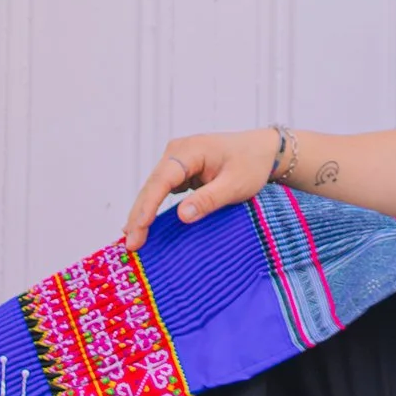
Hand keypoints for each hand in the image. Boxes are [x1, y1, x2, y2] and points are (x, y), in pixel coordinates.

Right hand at [124, 127, 280, 252]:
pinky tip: (144, 226)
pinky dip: (153, 208)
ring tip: (132, 239)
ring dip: (143, 213)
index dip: (148, 205)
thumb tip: (181, 216)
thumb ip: (209, 199)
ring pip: (154, 189)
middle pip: (152, 185)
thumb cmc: (252, 164)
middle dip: (139, 215)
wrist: (264, 150)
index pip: (162, 180)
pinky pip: (162, 190)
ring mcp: (176, 160)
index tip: (137, 228)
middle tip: (131, 244)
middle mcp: (177, 152)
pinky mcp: (181, 171)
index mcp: (189, 150)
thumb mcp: (235, 185)